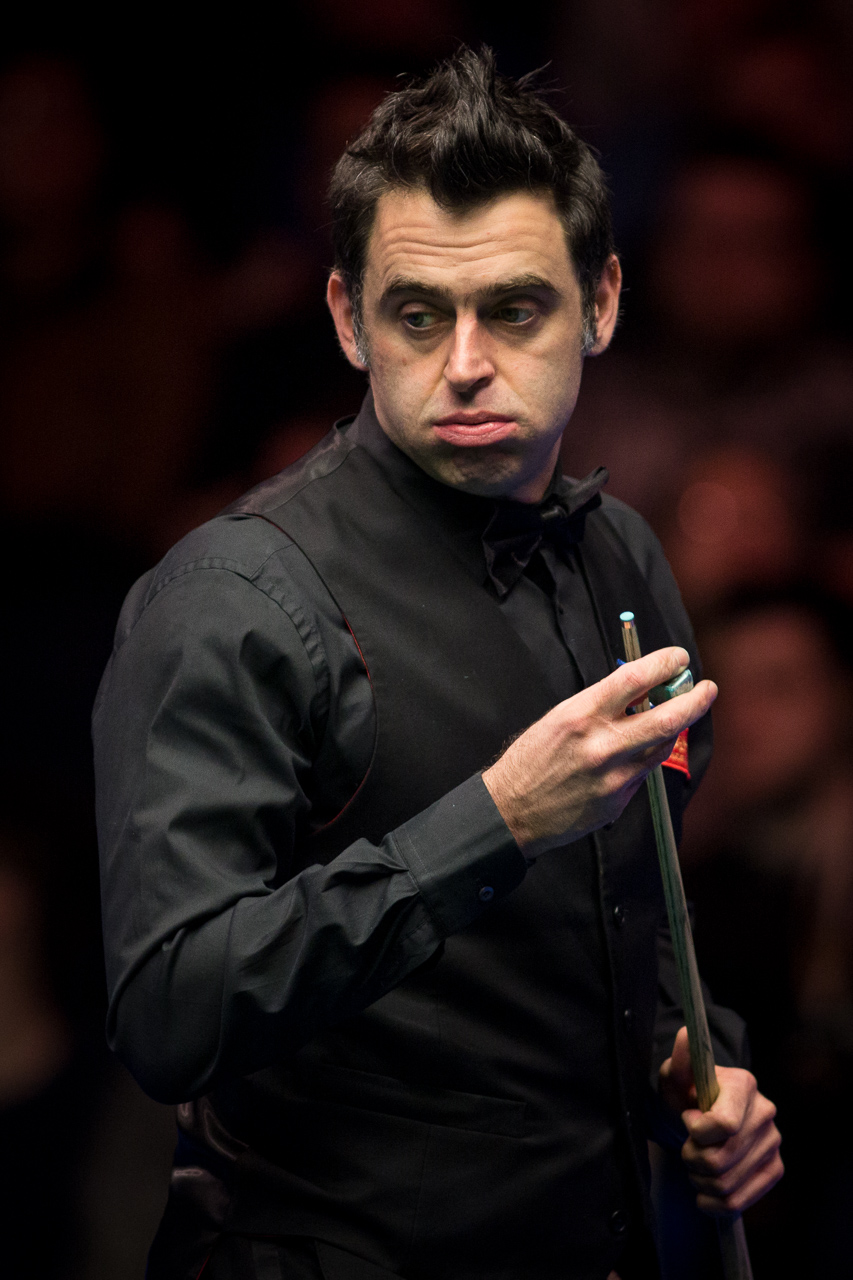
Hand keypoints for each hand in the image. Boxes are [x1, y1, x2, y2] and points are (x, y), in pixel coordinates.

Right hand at [482, 647, 715, 856]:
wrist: (512, 811)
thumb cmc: (532, 759)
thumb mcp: (559, 719)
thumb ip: (600, 705)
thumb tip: (641, 689)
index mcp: (581, 715)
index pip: (634, 679)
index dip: (664, 664)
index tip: (679, 658)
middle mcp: (601, 745)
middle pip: (666, 718)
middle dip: (695, 700)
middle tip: (706, 688)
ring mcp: (613, 776)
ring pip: (662, 746)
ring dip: (672, 729)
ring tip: (671, 717)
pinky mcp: (618, 801)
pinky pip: (643, 772)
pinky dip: (645, 757)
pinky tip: (631, 754)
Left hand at [659, 1026, 783, 1215]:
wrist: (700, 1118)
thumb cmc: (686, 1095)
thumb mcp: (676, 1076)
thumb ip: (680, 1060)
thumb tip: (684, 1034)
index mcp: (744, 1084)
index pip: (724, 1125)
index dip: (696, 1131)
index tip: (687, 1119)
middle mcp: (765, 1111)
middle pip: (721, 1159)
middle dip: (691, 1158)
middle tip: (686, 1147)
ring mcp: (773, 1142)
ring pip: (727, 1183)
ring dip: (699, 1180)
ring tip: (693, 1164)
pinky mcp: (774, 1168)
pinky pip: (740, 1201)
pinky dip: (715, 1202)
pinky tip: (703, 1190)